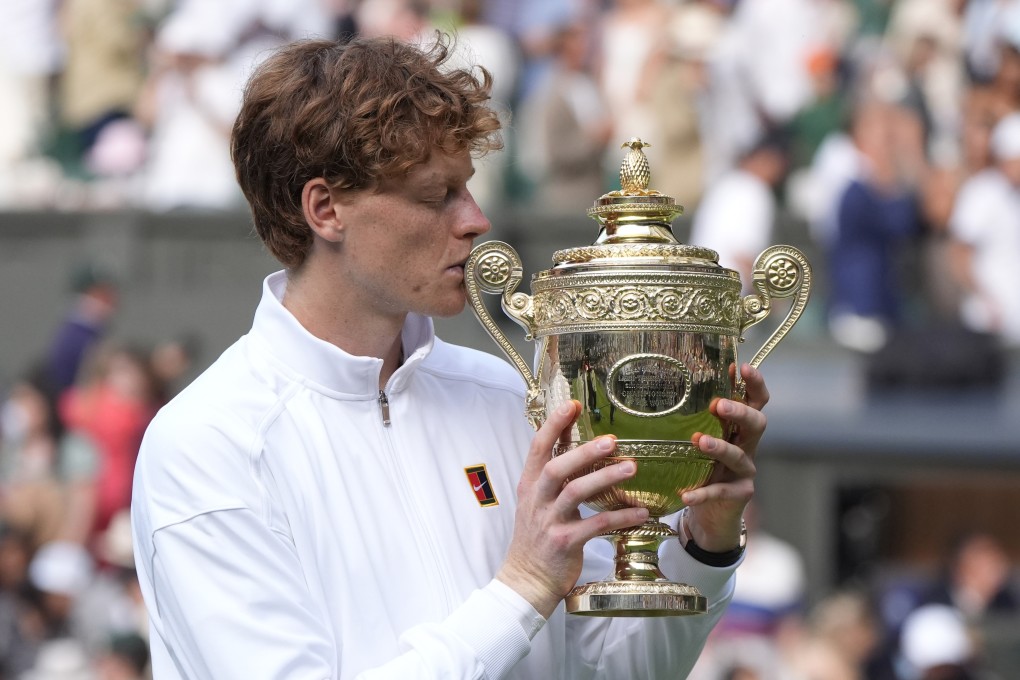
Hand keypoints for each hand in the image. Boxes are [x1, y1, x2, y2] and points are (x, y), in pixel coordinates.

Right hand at [496, 400, 648, 617]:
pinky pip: (596, 525)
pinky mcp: (565, 543)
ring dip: (605, 478)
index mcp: (530, 486)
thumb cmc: (537, 539)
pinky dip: (619, 517)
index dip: (554, 425)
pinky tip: (640, 512)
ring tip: (631, 467)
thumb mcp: (537, 503)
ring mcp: (549, 522)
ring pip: (576, 493)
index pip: (538, 448)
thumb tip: (573, 446)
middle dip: (583, 451)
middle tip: (611, 439)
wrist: (526, 581)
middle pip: (557, 467)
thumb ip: (553, 478)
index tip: (572, 405)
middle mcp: (537, 500)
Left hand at [683, 364, 768, 552]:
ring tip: (699, 441)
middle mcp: (747, 446)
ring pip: (737, 455)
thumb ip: (693, 419)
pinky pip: (719, 491)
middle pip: (756, 423)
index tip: (742, 367)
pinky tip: (686, 495)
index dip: (754, 384)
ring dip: (719, 447)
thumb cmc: (703, 468)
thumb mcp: (701, 441)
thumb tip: (664, 385)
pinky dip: (702, 492)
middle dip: (740, 412)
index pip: (755, 401)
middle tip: (719, 405)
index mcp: (739, 428)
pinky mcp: (738, 494)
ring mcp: (745, 471)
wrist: (711, 513)